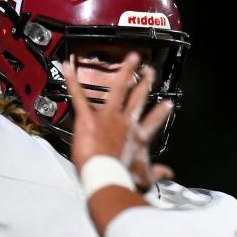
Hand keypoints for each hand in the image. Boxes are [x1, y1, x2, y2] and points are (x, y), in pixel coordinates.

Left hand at [63, 54, 174, 188]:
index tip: (167, 104)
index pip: (153, 122)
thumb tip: (168, 174)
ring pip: (118, 89)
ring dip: (125, 72)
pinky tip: (69, 65)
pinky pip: (79, 96)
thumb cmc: (125, 178)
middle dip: (145, 82)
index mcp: (138, 137)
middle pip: (138, 98)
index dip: (161, 113)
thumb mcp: (145, 178)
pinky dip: (72, 80)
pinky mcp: (88, 119)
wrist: (108, 177)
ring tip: (131, 58)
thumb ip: (157, 173)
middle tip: (149, 71)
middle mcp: (125, 123)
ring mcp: (108, 118)